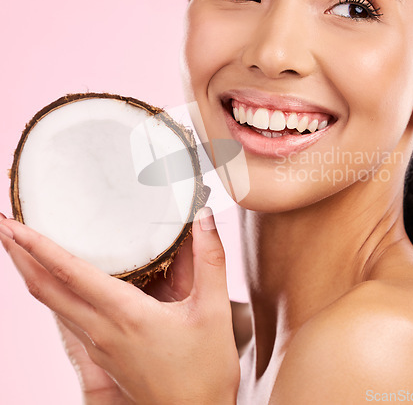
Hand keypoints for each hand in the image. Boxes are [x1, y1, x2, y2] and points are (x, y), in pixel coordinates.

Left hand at [0, 209, 239, 404]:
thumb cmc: (205, 372)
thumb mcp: (214, 312)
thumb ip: (210, 260)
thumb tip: (204, 218)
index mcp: (125, 316)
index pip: (69, 273)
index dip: (37, 246)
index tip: (11, 223)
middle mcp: (102, 331)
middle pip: (45, 290)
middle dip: (19, 256)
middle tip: (4, 226)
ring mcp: (100, 345)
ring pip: (52, 304)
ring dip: (31, 273)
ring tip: (21, 248)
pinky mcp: (105, 354)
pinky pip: (67, 317)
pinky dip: (52, 292)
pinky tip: (59, 283)